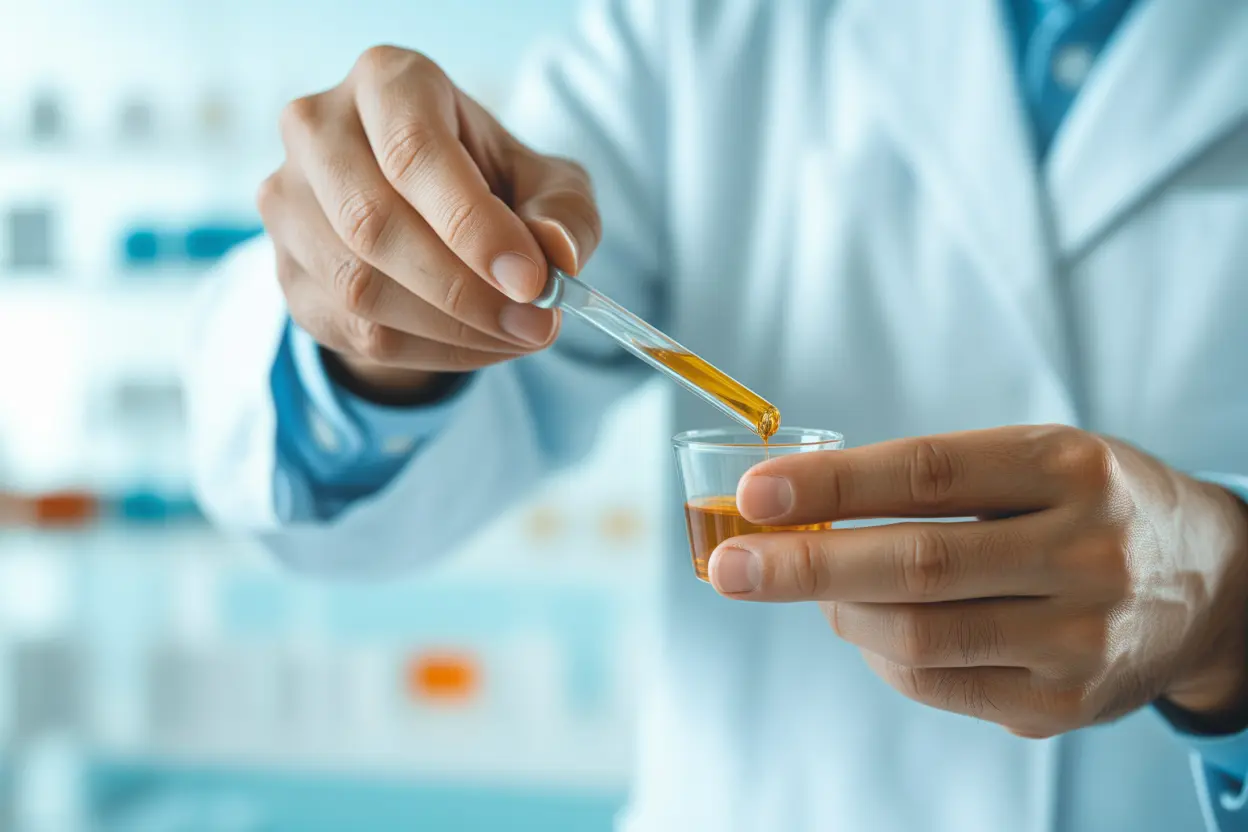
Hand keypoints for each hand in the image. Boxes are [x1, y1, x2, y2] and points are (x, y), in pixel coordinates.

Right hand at [257, 46, 600, 392]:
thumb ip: (564, 213)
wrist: (429, 220)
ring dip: (451, 328)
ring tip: (518, 335)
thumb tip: (556, 256)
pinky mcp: (288, 274)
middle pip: (372, 222)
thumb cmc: (493, 185)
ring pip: (358, 286)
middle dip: (465, 289)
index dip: (472, 224)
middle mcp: (317, 130)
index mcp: (387, 82)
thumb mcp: (548, 184)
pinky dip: (431, 351)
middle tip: (537, 323)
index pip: (412, 151)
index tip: (533, 280)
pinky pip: (355, 331)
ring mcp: (288, 203)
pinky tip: (480, 344)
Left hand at [711, 425, 1247, 736]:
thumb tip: (799, 511)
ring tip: (813, 588)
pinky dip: (881, 656)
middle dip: (804, 566)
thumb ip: (931, 480)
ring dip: (839, 611)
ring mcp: (1081, 639)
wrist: (1209, 584)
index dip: (832, 484)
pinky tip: (867, 627)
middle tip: (727, 567)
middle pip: (916, 565)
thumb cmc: (1088, 507)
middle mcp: (1084, 553)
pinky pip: (938, 685)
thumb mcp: (1034, 461)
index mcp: (1069, 469)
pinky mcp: (1066, 704)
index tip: (753, 493)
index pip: (928, 472)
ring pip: (918, 636)